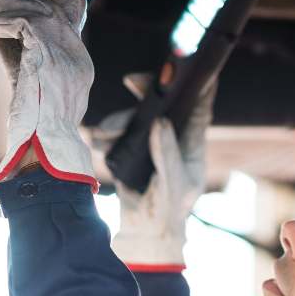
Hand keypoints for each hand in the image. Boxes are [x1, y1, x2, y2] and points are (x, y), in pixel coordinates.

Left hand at [0, 0, 97, 202]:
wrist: (45, 152)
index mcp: (80, 67)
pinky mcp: (49, 57)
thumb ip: (23, 60)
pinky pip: (25, 24)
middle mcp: (79, 58)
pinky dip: (1, 22)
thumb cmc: (36, 132)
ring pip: (40, 11)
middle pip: (57, 9)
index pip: (72, 20)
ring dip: (7, 4)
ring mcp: (67, 56)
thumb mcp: (33, 90)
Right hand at [111, 84, 214, 267]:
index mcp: (192, 142)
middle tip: (131, 80)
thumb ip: (167, 156)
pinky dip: (103, 135)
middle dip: (146, 88)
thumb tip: (160, 123)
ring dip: (117, 121)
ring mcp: (149, 141)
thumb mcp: (173, 186)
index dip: (194, 80)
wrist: (144, 234)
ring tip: (102, 137)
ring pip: (134, 116)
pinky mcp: (128, 149)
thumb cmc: (168, 211)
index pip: (198, 104)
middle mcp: (172, 136)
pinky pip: (115, 132)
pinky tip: (96, 143)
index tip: (183, 62)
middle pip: (162, 101)